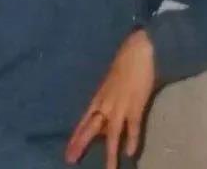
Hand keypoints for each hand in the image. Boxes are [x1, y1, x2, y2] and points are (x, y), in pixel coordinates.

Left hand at [65, 29, 155, 168]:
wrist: (139, 48)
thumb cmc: (125, 62)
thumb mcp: (110, 82)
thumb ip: (107, 100)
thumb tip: (105, 118)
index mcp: (100, 96)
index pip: (85, 120)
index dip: (76, 136)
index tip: (68, 151)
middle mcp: (107, 102)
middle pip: (91, 127)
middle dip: (81, 144)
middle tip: (70, 160)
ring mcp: (121, 104)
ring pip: (112, 133)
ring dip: (109, 153)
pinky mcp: (136, 103)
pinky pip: (133, 125)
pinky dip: (132, 139)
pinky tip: (130, 152)